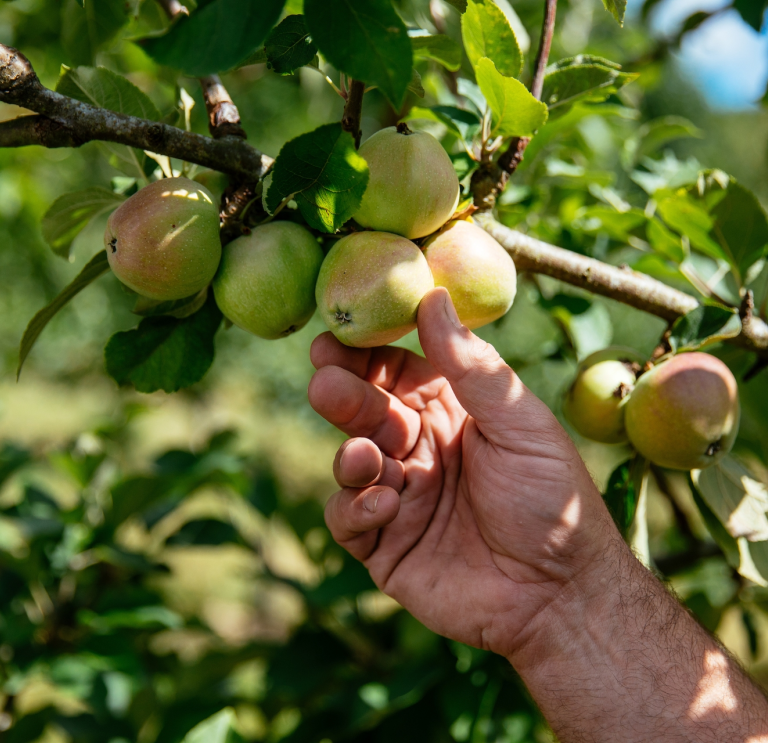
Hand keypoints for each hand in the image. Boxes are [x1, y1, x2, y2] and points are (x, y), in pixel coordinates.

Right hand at [308, 288, 619, 659]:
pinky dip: (355, 508)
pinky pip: (349, 519)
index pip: (398, 373)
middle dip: (343, 394)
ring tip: (361, 454)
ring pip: (351, 462)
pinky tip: (386, 505)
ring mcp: (401, 498)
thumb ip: (473, 366)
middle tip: (324, 379)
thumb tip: (433, 297)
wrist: (560, 596)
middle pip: (367, 412)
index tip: (339, 332)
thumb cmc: (551, 501)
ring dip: (349, 453)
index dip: (368, 353)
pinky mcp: (385, 545)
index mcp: (454, 415)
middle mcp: (422, 451)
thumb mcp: (520, 424)